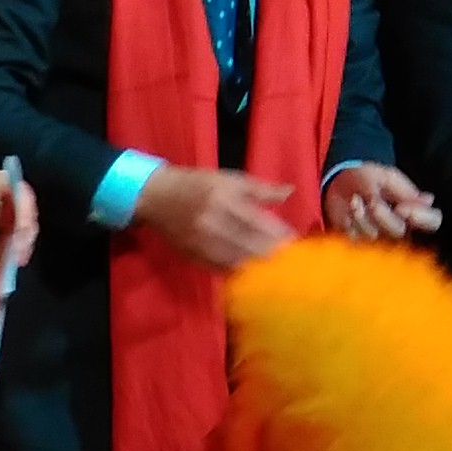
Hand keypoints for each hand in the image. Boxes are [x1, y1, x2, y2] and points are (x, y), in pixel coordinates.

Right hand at [133, 164, 295, 270]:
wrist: (156, 197)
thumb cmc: (197, 184)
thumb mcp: (229, 179)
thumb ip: (260, 189)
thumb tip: (289, 192)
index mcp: (225, 200)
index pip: (260, 224)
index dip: (280, 236)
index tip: (295, 243)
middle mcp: (214, 224)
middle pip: (252, 246)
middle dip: (273, 254)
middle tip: (289, 260)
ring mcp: (203, 243)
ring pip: (239, 262)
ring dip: (259, 266)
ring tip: (275, 268)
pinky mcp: (194, 256)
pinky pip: (222, 269)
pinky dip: (240, 271)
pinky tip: (252, 271)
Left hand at [320, 163, 441, 240]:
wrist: (340, 180)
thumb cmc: (369, 178)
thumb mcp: (388, 177)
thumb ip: (405, 190)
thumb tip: (428, 201)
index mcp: (414, 210)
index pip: (432, 222)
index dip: (423, 218)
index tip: (403, 208)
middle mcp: (399, 227)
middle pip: (400, 232)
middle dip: (385, 217)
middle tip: (373, 202)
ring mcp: (378, 237)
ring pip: (374, 237)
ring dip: (363, 218)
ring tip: (356, 200)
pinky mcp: (356, 240)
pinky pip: (355, 238)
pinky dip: (351, 223)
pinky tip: (350, 210)